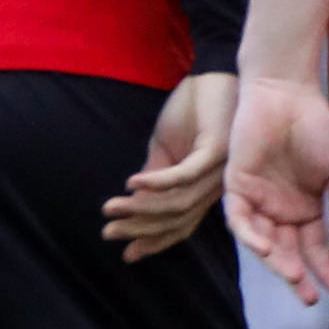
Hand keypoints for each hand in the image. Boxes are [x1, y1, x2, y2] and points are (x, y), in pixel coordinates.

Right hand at [105, 72, 239, 257]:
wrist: (213, 73)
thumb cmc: (193, 110)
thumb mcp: (167, 149)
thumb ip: (154, 178)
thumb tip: (133, 206)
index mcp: (206, 189)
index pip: (181, 224)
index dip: (154, 241)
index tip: (128, 254)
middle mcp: (216, 186)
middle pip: (178, 219)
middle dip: (141, 229)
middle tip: (109, 233)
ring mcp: (218, 170)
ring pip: (178, 202)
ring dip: (141, 208)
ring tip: (111, 209)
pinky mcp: (216, 150)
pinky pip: (184, 175)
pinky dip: (157, 182)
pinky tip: (132, 183)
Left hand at [225, 75, 328, 304]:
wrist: (287, 94)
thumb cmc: (317, 128)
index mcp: (306, 209)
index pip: (314, 247)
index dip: (324, 267)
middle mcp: (280, 210)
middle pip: (287, 251)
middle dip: (297, 275)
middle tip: (309, 297)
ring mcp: (257, 200)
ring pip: (263, 241)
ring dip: (276, 260)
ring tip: (293, 276)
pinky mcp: (236, 187)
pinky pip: (240, 219)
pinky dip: (251, 234)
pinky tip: (266, 246)